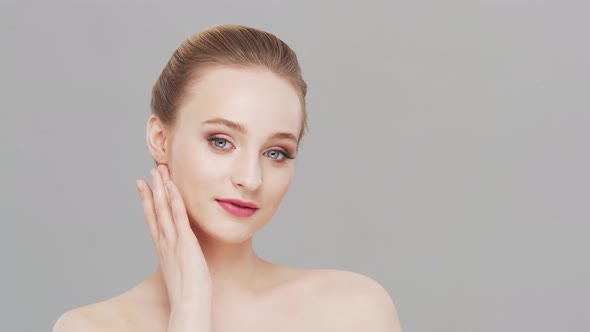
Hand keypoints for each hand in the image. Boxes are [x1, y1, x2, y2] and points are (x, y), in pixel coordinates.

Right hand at [136, 165, 211, 330]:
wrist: (188, 302)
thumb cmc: (188, 291)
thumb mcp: (181, 269)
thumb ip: (180, 257)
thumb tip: (183, 253)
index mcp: (163, 248)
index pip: (153, 220)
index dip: (148, 202)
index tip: (144, 187)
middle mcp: (164, 242)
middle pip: (155, 210)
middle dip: (152, 190)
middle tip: (149, 171)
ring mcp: (172, 241)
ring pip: (164, 209)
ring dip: (161, 188)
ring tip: (157, 170)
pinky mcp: (184, 241)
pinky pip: (179, 216)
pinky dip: (175, 200)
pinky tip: (172, 187)